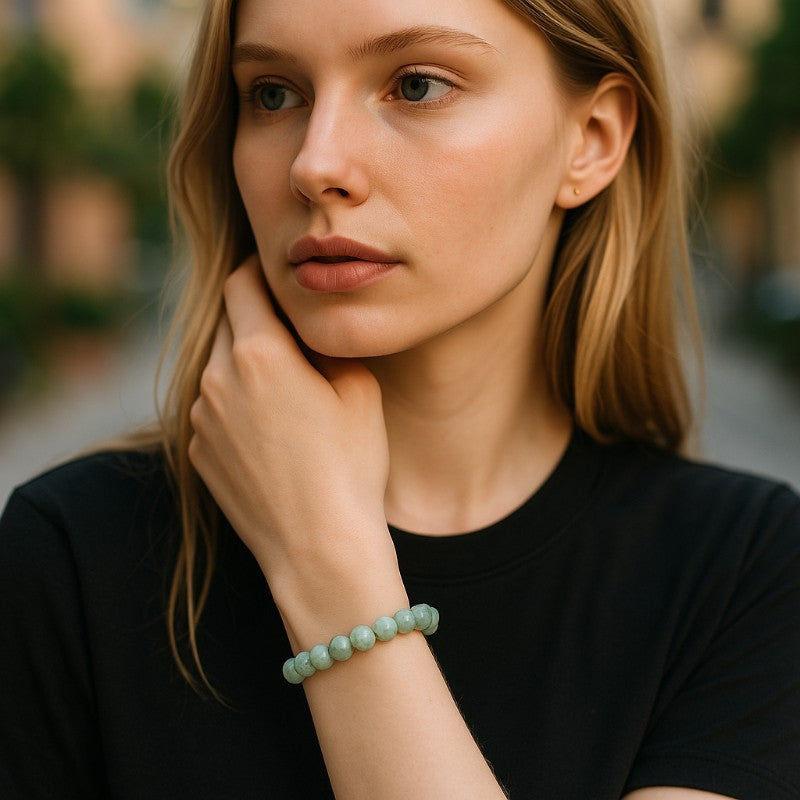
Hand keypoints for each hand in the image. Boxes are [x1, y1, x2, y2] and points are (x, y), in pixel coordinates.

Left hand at [188, 256, 399, 624]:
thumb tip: (307, 325)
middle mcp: (217, 378)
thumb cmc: (350, 467)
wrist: (319, 548)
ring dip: (245, 367)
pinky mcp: (198, 452)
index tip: (280, 280)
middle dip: (256, 322)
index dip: (262, 274)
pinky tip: (271, 436)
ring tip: (287, 398)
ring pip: (218, 369)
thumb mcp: (359, 390)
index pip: (243, 283)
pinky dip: (235, 407)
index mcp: (259, 352)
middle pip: (227, 324)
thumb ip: (325, 342)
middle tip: (294, 340)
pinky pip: (213, 410)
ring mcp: (201, 419)